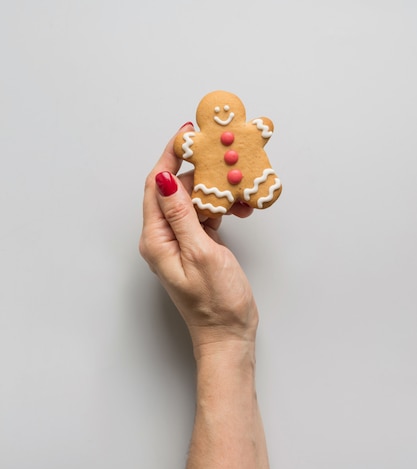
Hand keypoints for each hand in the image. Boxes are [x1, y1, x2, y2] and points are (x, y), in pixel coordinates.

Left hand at [139, 124, 258, 357]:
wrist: (228, 334)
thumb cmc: (215, 302)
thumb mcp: (201, 253)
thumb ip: (182, 215)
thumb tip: (166, 180)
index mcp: (157, 238)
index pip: (157, 185)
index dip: (170, 156)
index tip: (187, 134)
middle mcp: (163, 237)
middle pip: (176, 189)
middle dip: (200, 172)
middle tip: (224, 158)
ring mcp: (180, 240)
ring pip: (193, 201)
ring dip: (215, 191)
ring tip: (240, 191)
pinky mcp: (196, 244)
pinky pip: (204, 215)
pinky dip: (221, 207)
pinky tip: (239, 208)